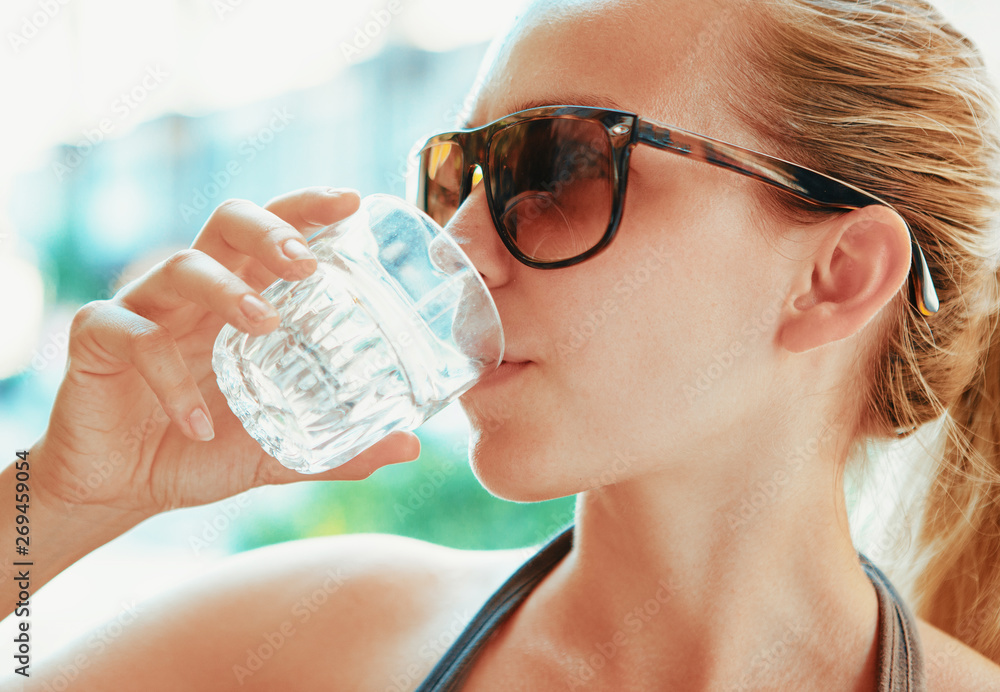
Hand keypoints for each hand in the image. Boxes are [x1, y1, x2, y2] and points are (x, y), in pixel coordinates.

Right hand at [32, 187, 420, 519]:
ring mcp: (146, 309)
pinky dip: (171, 379)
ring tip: (263, 324)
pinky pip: (136, 338)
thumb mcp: (277, 451)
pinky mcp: (99, 340)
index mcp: (239, 299)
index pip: (273, 235)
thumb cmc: (203, 451)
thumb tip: (410, 446)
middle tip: (305, 263)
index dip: (307, 211)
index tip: (351, 202)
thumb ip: (337, 449)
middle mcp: (196, 293)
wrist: (122, 489)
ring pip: (182, 266)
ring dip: (227, 289)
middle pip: (227, 223)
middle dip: (269, 229)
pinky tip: (202, 424)